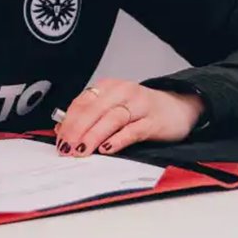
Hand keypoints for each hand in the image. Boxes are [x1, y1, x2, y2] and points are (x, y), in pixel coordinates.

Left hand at [55, 79, 204, 156]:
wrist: (178, 107)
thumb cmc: (141, 109)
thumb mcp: (113, 106)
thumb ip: (90, 117)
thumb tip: (62, 131)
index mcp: (109, 87)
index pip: (82, 102)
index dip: (69, 121)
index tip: (59, 139)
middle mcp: (122, 92)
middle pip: (94, 109)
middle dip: (77, 129)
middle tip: (66, 148)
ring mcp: (139, 105)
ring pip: (111, 118)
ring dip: (93, 135)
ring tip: (81, 150)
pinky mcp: (153, 121)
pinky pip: (133, 130)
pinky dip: (118, 139)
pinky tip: (107, 148)